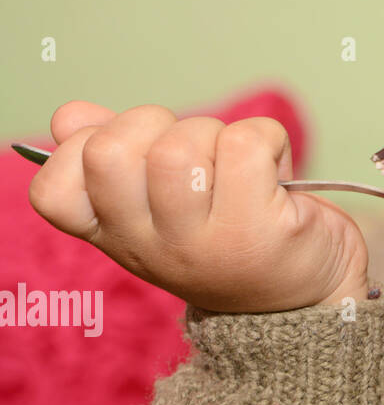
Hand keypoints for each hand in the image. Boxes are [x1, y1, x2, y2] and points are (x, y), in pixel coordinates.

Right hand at [27, 101, 369, 312]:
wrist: (307, 289)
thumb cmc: (233, 233)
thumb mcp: (163, 203)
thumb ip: (114, 157)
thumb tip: (69, 115)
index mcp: (118, 236)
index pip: (53, 192)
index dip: (84, 148)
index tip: (135, 152)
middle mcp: (150, 246)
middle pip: (111, 153)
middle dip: (153, 124)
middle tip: (191, 149)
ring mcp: (202, 243)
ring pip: (181, 145)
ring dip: (215, 133)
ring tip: (237, 164)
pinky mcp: (259, 229)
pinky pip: (247, 142)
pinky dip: (267, 137)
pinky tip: (274, 170)